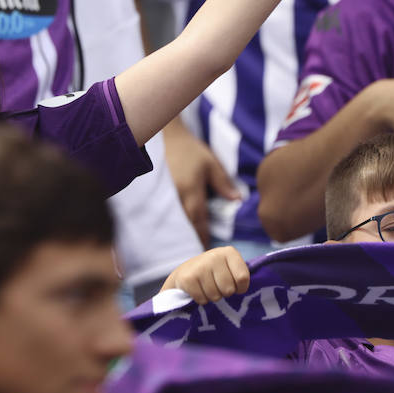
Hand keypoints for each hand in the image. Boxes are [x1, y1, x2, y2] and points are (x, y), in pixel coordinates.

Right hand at [159, 246, 250, 305]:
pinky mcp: (187, 278)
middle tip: (216, 285)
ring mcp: (200, 266)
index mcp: (229, 252)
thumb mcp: (230, 268)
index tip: (234, 285)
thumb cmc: (214, 273)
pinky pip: (202, 299)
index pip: (242, 279)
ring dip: (212, 296)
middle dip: (224, 293)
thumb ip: (242, 275)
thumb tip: (267, 289)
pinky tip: (197, 290)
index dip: (239, 288)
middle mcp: (214, 255)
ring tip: (206, 287)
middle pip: (229, 290)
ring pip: (215, 296)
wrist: (184, 271)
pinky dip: (201, 299)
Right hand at [162, 120, 240, 247]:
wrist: (166, 135)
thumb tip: (237, 200)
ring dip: (179, 234)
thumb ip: (223, 183)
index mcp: (191, 192)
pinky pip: (164, 213)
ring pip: (172, 222)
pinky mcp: (156, 194)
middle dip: (190, 240)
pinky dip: (169, 224)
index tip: (207, 253)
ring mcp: (164, 196)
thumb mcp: (210, 163)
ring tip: (182, 248)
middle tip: (196, 257)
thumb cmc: (190, 149)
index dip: (202, 237)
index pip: (198, 221)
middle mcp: (176, 197)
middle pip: (184, 225)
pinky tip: (170, 231)